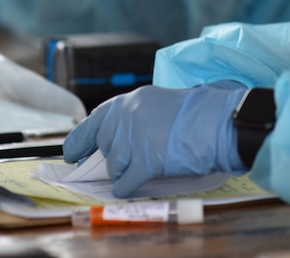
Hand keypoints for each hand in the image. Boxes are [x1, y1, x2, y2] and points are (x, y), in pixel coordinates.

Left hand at [63, 82, 246, 196]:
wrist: (219, 124)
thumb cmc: (197, 116)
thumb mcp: (160, 105)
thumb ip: (135, 118)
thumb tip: (113, 141)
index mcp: (131, 101)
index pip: (95, 120)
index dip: (80, 139)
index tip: (71, 153)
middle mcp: (128, 117)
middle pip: (105, 146)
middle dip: (113, 158)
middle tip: (125, 162)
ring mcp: (135, 140)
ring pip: (114, 167)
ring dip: (125, 172)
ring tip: (147, 165)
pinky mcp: (146, 162)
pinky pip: (125, 183)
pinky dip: (127, 187)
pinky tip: (135, 184)